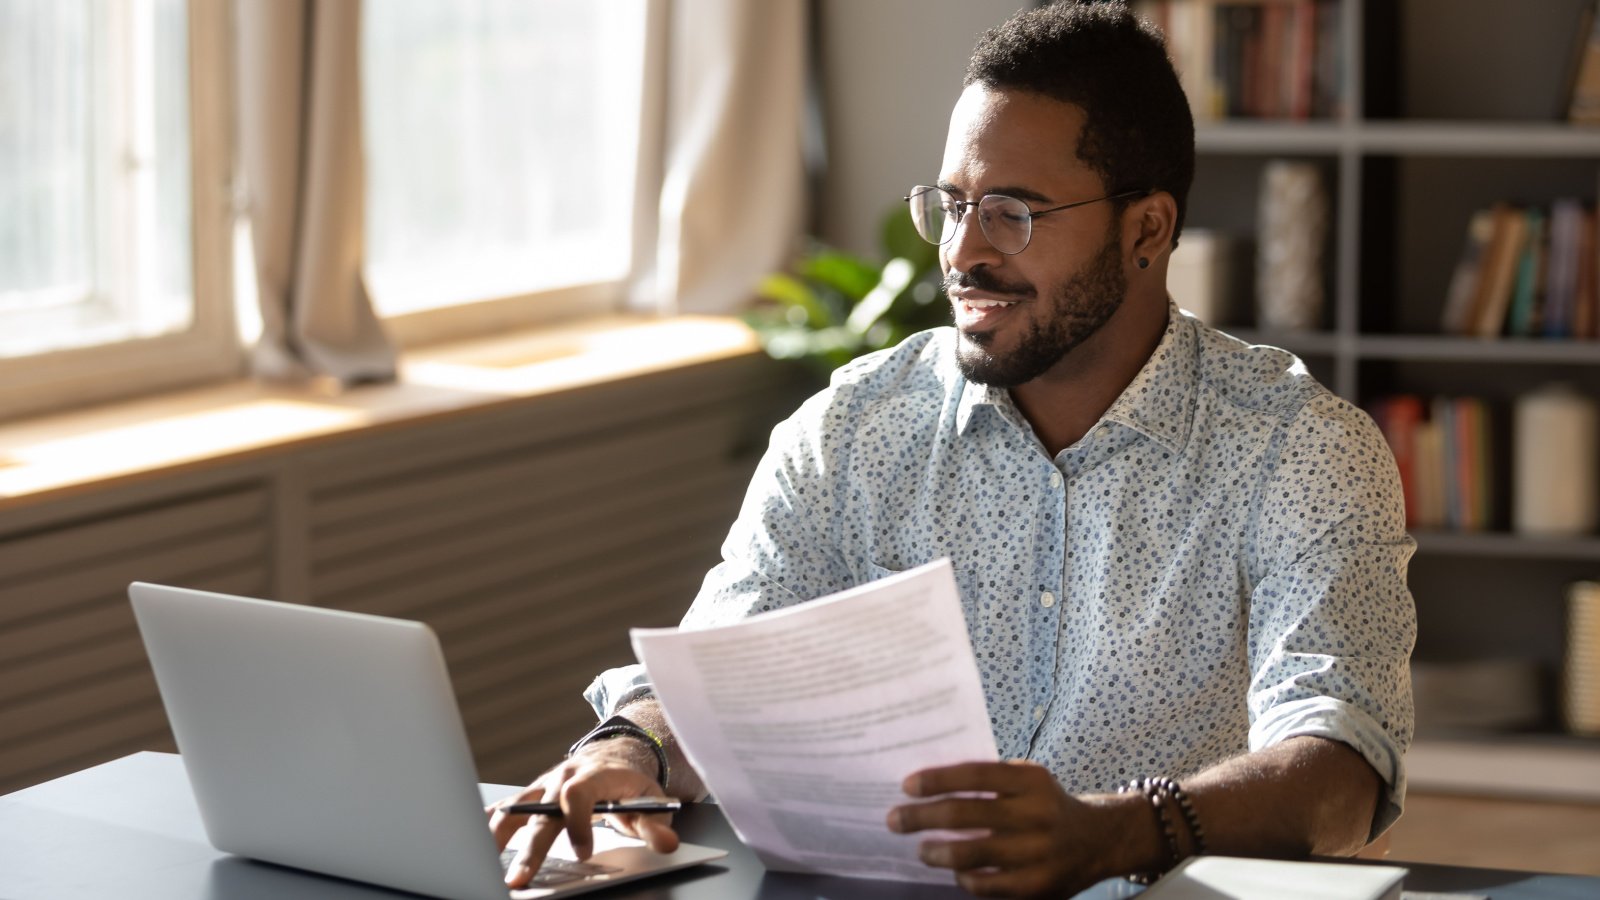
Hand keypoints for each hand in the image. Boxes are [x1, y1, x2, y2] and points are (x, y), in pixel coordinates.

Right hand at [487, 742, 679, 888]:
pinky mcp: (531, 795)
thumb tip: (667, 845)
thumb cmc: (630, 785)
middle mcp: (562, 778)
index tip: (584, 853)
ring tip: (483, 863)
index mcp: (594, 776)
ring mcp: (543, 786)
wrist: (614, 757)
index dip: (578, 823)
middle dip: (531, 848)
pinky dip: (489, 823)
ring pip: (515, 809)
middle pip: (541, 812)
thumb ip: (656, 826)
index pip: (579, 795)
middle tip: (520, 879)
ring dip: (497, 837)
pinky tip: (473, 839)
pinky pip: (506, 807)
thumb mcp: (651, 803)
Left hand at [886, 760, 1111, 897]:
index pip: (974, 775)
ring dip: (935, 852)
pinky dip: (963, 877)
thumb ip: (988, 780)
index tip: (906, 786)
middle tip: (895, 819)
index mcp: (1031, 780)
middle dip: (921, 817)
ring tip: (920, 850)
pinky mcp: (1037, 886)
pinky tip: (955, 870)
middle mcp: (1037, 814)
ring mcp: (1038, 853)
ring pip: (970, 854)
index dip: (937, 780)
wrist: (1098, 840)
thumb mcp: (1027, 780)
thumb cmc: (1046, 805)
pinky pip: (986, 885)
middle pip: (964, 815)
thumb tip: (928, 787)